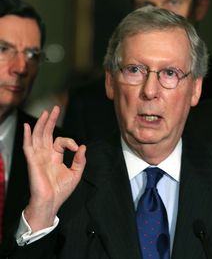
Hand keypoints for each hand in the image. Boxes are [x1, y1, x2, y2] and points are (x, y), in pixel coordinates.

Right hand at [23, 106, 85, 231]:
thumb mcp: (76, 173)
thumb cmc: (61, 191)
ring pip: (38, 136)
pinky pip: (28, 147)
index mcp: (55, 157)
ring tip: (46, 112)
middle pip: (47, 133)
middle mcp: (46, 155)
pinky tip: (27, 127)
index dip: (70, 141)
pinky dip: (27, 136)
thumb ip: (80, 160)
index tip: (76, 148)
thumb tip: (83, 147)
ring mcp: (38, 158)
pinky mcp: (33, 162)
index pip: (61, 141)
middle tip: (55, 108)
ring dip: (42, 124)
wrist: (51, 203)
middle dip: (51, 120)